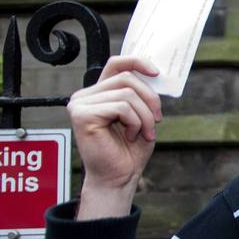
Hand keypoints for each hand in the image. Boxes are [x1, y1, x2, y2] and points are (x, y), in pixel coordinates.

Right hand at [68, 56, 162, 218]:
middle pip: (127, 79)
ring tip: (145, 133)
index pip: (116, 64)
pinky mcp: (82, 115)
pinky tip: (131, 136)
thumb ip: (141, 94)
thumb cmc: (129, 149)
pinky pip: (122, 107)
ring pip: (127, 94)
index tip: (156, 72)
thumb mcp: (141, 115)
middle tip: (158, 121)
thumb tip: (155, 72)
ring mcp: (80, 104)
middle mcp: (85, 96)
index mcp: (98, 93)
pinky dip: (135, 123)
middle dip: (150, 99)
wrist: (120, 176)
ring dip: (145, 116)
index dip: (137, 62)